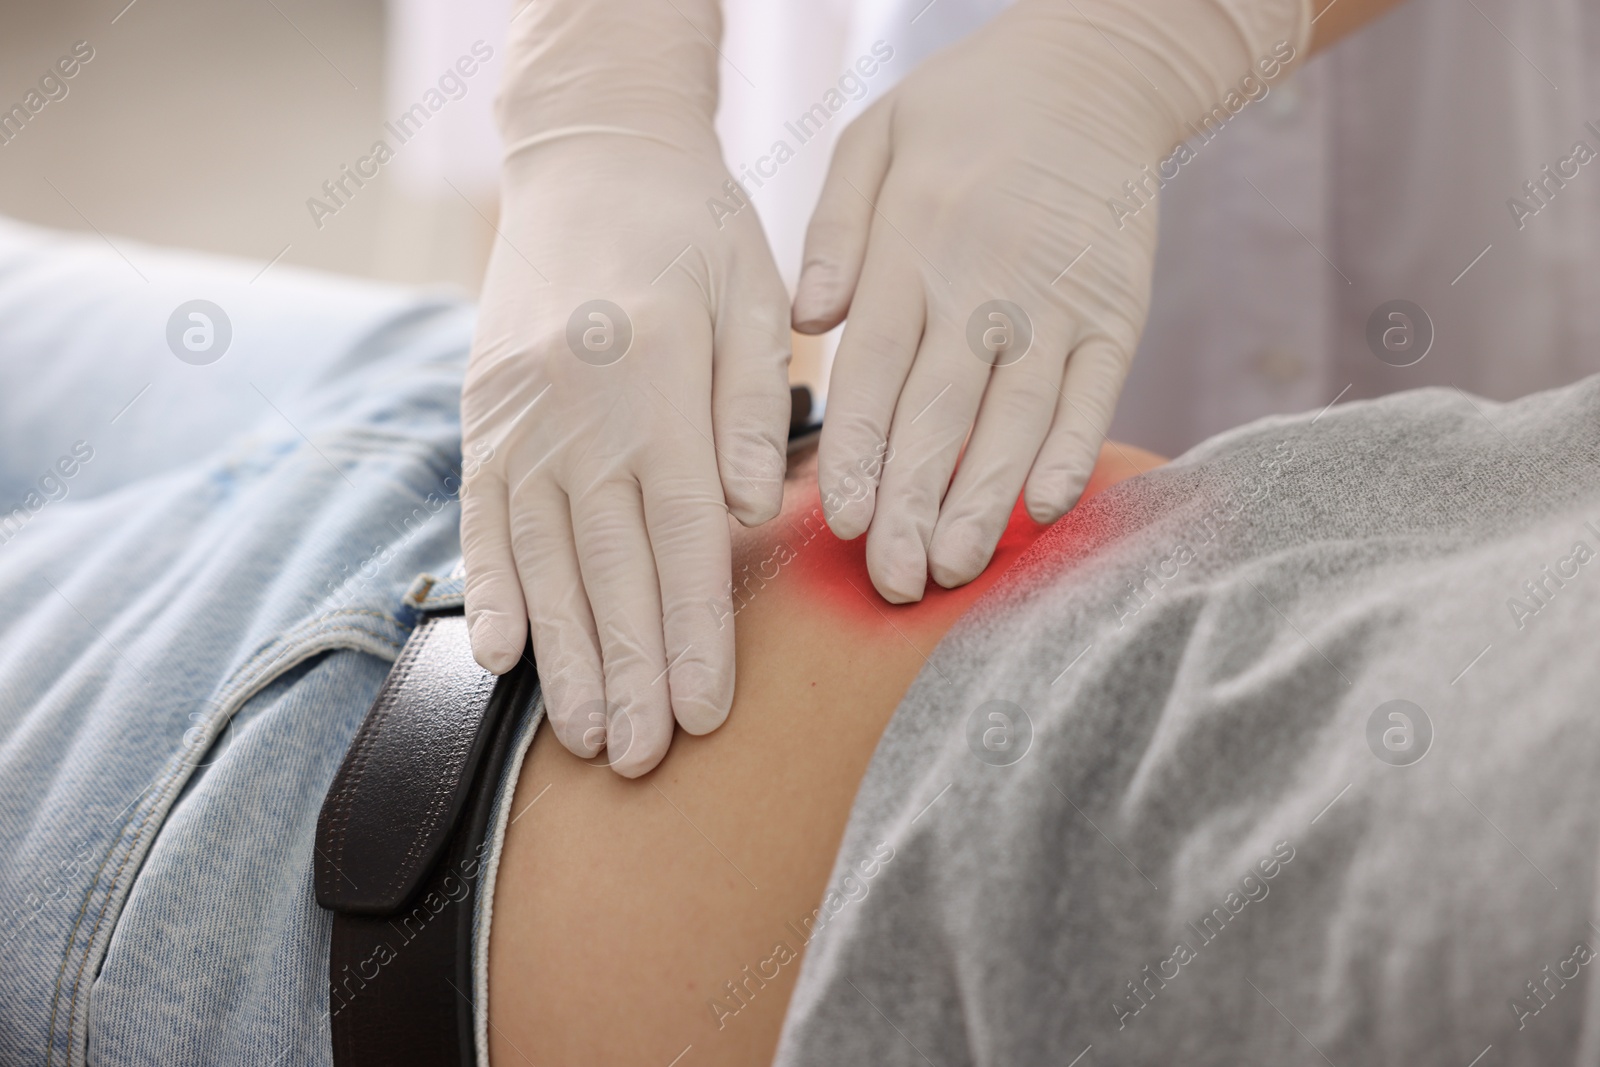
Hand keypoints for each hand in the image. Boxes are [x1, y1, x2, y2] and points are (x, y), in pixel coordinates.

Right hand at [461, 129, 791, 776]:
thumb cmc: (693, 231)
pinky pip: (481, 515)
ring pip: (541, 557)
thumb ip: (756, 404)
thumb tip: (752, 511)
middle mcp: (580, 409)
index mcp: (658, 381)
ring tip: (582, 733)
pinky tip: (498, 653)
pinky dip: (487, 586)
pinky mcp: (483, 415)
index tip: (705, 713)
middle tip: (641, 760)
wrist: (592, 156)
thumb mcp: (753, 293)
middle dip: (629, 671)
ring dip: (562, 653)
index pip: (684, 534)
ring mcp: (520, 416)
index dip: (695, 631)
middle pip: (609, 566)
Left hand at [794, 0, 1307, 601]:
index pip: (878, 371)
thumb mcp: (873, 140)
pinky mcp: (1116, 310)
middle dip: (915, 503)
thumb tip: (804, 321)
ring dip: (986, 498)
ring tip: (956, 567)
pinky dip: (1072, 448)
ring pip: (1016, 417)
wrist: (1093, 68)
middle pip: (942, 411)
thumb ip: (834, 231)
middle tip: (894, 581)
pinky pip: (1094, 391)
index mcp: (911, 246)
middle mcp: (983, 281)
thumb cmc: (963, 112)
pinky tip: (1046, 507)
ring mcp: (1057, 301)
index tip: (845, 522)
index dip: (863, 453)